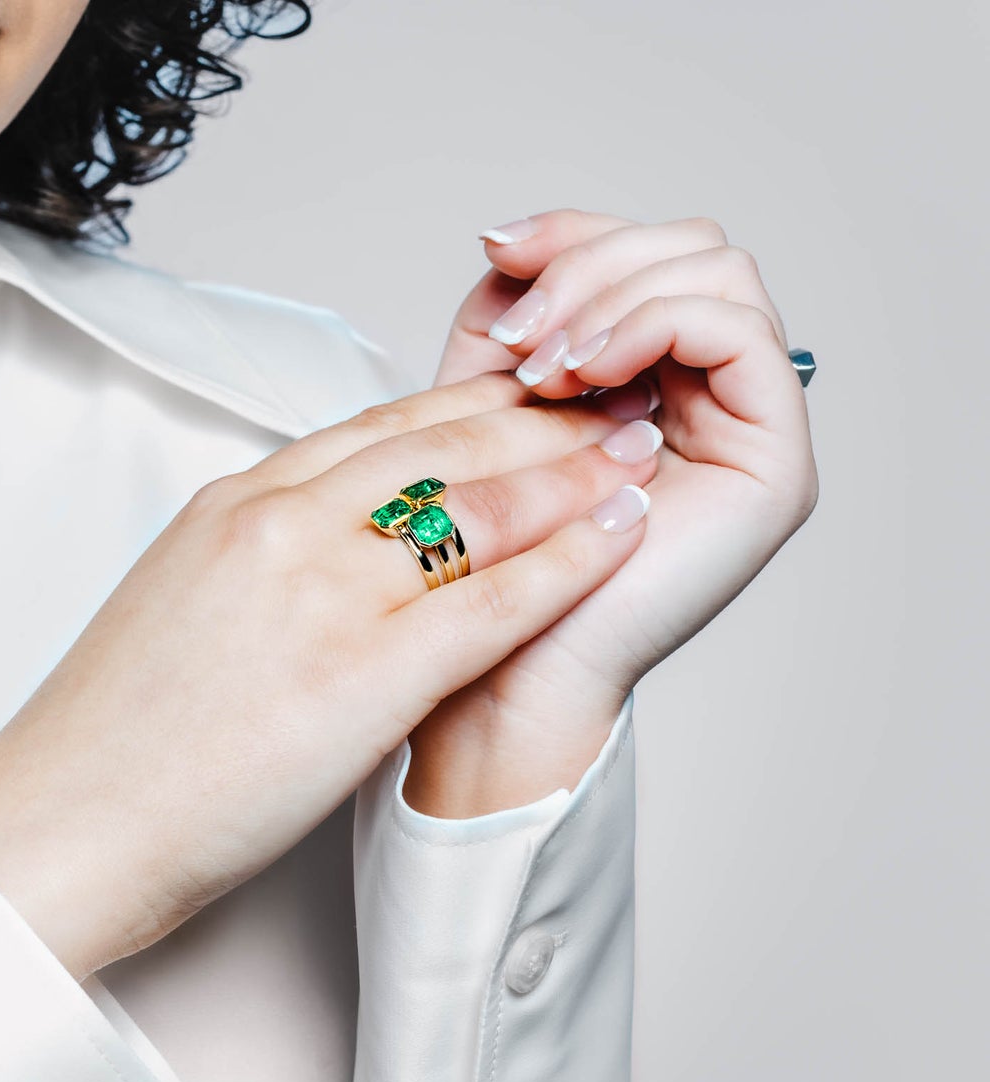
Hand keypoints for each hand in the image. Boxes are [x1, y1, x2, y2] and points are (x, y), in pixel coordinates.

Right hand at [0, 371, 661, 978]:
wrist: (62, 823)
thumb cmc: (111, 739)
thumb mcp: (177, 608)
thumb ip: (254, 565)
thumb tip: (321, 565)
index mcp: (231, 505)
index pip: (376, 430)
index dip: (468, 406)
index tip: (526, 399)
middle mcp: (278, 524)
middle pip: (437, 444)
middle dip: (537, 417)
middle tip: (609, 397)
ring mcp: (319, 591)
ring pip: (475, 507)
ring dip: (570, 474)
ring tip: (634, 453)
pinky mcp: (359, 675)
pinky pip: (489, 602)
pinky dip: (566, 564)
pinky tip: (619, 540)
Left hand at [404, 209, 818, 815]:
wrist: (499, 673)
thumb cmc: (485, 563)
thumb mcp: (478, 413)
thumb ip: (503, 323)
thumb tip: (511, 241)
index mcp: (650, 380)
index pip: (643, 253)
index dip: (572, 235)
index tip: (498, 248)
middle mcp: (710, 397)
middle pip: (688, 248)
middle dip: (587, 268)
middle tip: (516, 335)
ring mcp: (749, 428)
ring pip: (718, 273)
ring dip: (613, 299)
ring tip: (541, 368)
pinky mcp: (775, 462)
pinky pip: (739, 332)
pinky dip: (652, 326)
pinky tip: (582, 379)